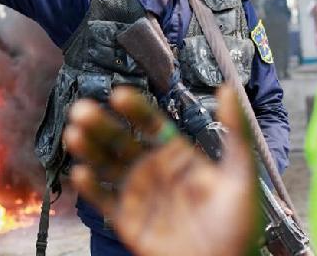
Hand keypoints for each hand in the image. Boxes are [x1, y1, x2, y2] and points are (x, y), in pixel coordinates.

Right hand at [64, 85, 256, 255]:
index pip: (151, 124)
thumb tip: (228, 89)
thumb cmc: (239, 226)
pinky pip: (104, 200)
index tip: (118, 94)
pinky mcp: (128, 221)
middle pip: (122, 141)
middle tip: (82, 109)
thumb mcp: (242, 174)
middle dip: (101, 124)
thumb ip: (236, 132)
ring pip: (107, 166)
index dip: (134, 109)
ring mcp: (138, 194)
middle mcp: (153, 170)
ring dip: (89, 149)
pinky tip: (81, 172)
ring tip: (74, 133)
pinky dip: (90, 187)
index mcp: (178, 155)